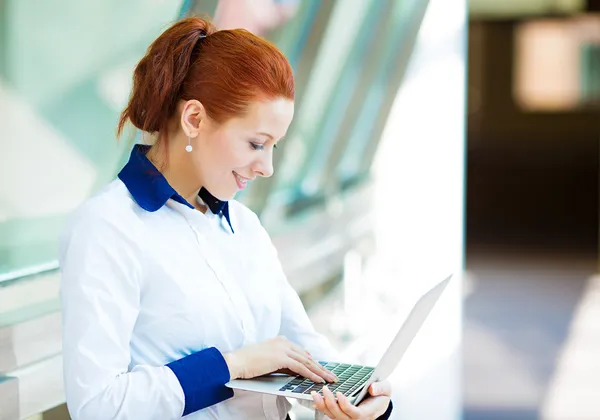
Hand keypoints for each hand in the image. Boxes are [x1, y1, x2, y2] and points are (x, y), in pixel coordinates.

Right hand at [223, 336, 337, 383]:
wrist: (236, 361)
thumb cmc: (248, 362)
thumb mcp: (268, 359)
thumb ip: (281, 361)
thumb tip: (294, 369)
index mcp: (281, 341)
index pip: (301, 352)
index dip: (313, 362)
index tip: (322, 369)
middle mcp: (284, 342)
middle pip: (307, 356)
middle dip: (320, 367)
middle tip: (331, 375)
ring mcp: (283, 348)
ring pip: (307, 362)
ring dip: (320, 372)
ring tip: (329, 379)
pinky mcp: (281, 357)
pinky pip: (300, 367)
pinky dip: (311, 374)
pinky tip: (318, 380)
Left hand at [311, 380, 391, 419]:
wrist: (379, 402)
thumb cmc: (381, 396)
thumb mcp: (386, 389)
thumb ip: (380, 388)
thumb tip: (372, 388)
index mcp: (366, 414)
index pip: (354, 413)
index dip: (345, 405)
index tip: (339, 393)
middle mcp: (355, 419)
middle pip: (339, 415)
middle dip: (330, 402)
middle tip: (325, 389)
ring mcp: (347, 419)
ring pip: (332, 416)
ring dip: (322, 405)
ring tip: (315, 394)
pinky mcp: (341, 416)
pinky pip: (330, 414)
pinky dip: (322, 407)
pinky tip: (316, 400)